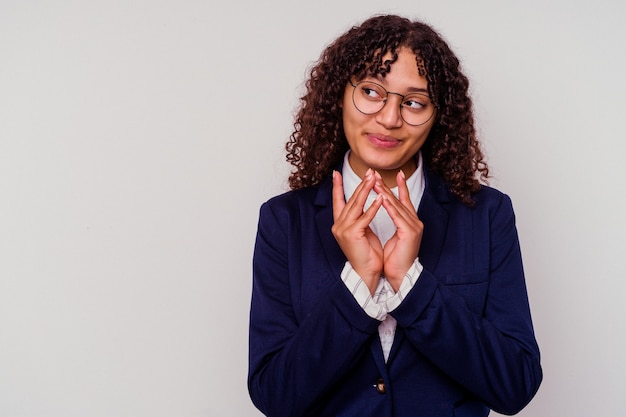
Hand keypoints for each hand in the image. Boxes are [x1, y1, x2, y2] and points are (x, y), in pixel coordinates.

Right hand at [332, 169, 383, 293]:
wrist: (366, 271)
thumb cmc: (366, 252)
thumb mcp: (361, 230)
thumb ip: (360, 217)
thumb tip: (362, 203)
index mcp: (339, 223)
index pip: (337, 201)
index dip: (336, 186)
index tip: (335, 173)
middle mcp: (338, 225)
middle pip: (350, 200)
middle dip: (361, 185)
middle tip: (369, 172)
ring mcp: (343, 229)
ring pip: (356, 205)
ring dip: (366, 191)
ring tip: (374, 179)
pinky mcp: (352, 234)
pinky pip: (364, 217)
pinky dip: (373, 208)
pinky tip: (380, 199)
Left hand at [373, 170, 423, 290]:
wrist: (401, 274)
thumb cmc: (395, 257)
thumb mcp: (394, 235)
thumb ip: (394, 221)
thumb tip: (387, 209)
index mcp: (411, 222)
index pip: (404, 200)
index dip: (400, 186)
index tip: (396, 174)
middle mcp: (414, 221)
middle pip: (399, 200)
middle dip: (387, 187)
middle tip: (376, 175)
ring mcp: (414, 226)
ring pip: (398, 206)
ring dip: (385, 194)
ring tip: (375, 183)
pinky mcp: (410, 233)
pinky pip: (398, 217)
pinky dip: (390, 208)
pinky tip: (382, 199)